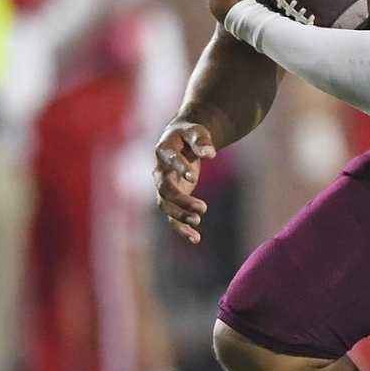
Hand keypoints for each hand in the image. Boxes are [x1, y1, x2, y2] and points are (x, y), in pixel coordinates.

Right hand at [153, 117, 216, 243]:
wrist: (181, 140)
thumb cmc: (189, 134)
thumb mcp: (196, 131)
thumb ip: (201, 141)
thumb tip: (210, 153)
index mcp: (163, 150)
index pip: (168, 161)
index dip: (179, 169)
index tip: (194, 178)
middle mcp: (159, 171)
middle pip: (165, 189)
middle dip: (181, 200)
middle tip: (202, 208)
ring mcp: (163, 186)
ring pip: (166, 205)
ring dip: (180, 216)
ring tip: (198, 223)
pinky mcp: (171, 198)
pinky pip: (172, 216)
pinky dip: (181, 228)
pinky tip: (196, 239)